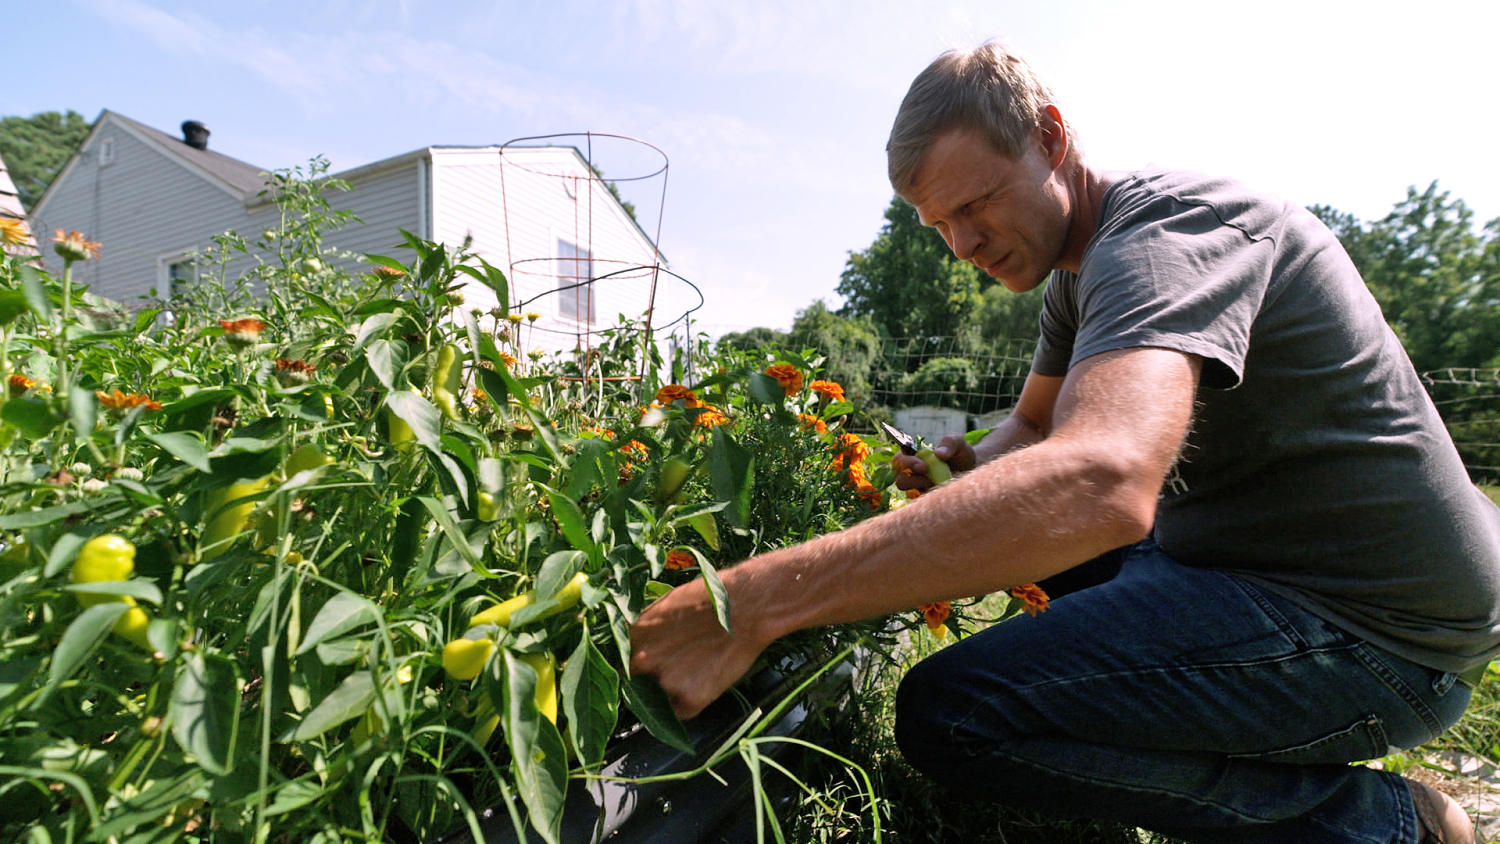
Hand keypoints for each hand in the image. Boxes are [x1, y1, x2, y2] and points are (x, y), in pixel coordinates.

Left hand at [629, 576, 769, 719]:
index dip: (636, 667)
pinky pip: (683, 712)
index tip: (646, 669)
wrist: (747, 606)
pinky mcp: (690, 700)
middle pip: (635, 684)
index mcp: (630, 635)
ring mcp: (664, 682)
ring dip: (673, 692)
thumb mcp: (665, 607)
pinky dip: (693, 702)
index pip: (621, 662)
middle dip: (650, 682)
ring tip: (698, 670)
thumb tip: (639, 649)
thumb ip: (647, 632)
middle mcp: (640, 661)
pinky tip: (708, 680)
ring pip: (659, 700)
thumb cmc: (709, 598)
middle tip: (675, 671)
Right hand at [892, 433, 974, 492]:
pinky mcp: (928, 499)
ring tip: (940, 482)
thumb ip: (949, 442)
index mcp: (915, 457)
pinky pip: (922, 504)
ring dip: (924, 488)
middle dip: (913, 479)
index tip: (923, 465)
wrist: (972, 469)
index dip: (905, 463)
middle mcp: (914, 473)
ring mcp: (920, 488)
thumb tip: (939, 454)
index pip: (898, 461)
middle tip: (931, 476)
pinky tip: (944, 491)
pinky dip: (932, 498)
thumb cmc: (961, 454)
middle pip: (900, 480)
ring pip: (910, 493)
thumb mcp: (958, 443)